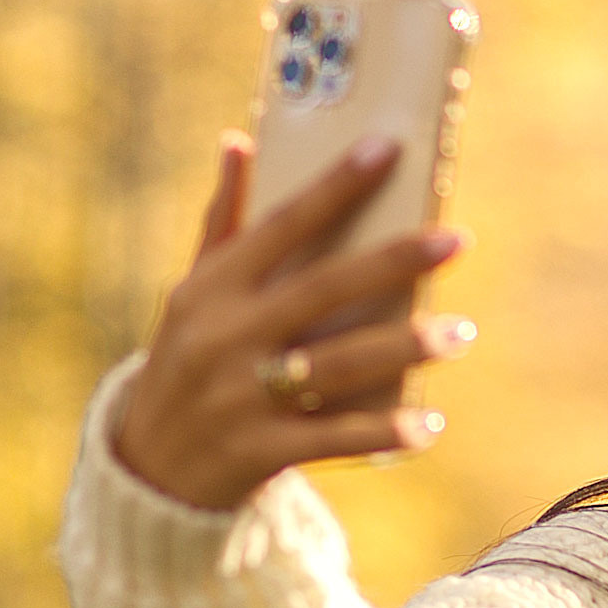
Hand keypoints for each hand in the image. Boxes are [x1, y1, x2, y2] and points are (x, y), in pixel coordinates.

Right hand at [112, 133, 470, 509]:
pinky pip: (334, 439)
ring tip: (460, 332)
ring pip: (338, 365)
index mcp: (211, 288)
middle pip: (322, 289)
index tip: (388, 148)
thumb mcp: (192, 293)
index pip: (282, 223)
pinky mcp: (260, 451)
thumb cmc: (184, 361)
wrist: (147, 467)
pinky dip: (383, 433)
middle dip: (393, 263)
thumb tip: (239, 141)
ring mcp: (241, 397)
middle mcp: (224, 336)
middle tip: (456, 240)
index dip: (335, 185)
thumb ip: (221, 223)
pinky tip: (430, 424)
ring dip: (403, 348)